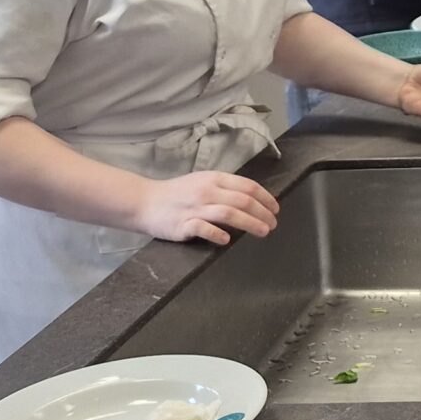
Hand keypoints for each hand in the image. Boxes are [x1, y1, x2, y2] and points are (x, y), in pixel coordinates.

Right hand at [132, 171, 278, 246]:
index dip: (266, 198)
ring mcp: (194, 208)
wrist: (145, 202)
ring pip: (229, 214)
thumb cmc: (178, 193)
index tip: (276, 209)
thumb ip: (225, 189)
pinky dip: (218, 234)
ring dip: (250, 223)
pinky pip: (204, 229)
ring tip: (263, 232)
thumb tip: (253, 200)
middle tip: (273, 224)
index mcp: (214, 179)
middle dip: (263, 213)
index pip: (247, 186)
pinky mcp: (183, 225)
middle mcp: (206, 191)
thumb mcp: (203, 182)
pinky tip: (227, 240)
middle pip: (243, 201)